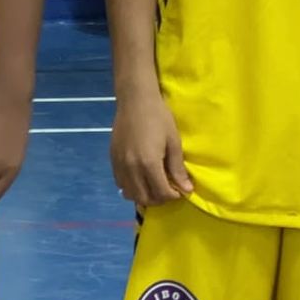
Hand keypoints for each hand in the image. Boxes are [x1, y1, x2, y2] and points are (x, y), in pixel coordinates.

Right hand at [109, 89, 194, 207]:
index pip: (161, 193)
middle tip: (168, 189)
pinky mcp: (112, 159)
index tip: (180, 189)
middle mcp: (131, 168)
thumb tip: (186, 189)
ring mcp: (119, 164)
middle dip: (159, 199)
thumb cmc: (159, 117)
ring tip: (153, 185)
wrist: (135, 100)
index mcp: (149, 163)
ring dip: (144, 195)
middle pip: (144, 198)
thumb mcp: (173, 142)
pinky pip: (120, 183)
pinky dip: (131, 187)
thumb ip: (177, 168)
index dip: (173, 195)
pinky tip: (140, 178)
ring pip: (130, 194)